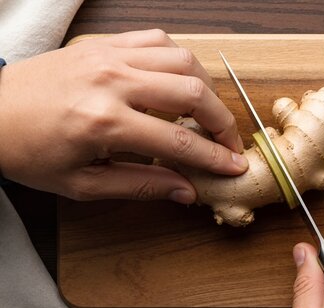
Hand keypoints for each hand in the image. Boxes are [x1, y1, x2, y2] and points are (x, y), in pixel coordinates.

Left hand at [0, 29, 246, 202]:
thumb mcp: (82, 184)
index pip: (179, 140)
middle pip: (193, 93)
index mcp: (104, 122)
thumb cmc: (28, 152)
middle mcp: (112, 81)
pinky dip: (179, 59)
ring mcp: (108, 55)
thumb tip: (186, 191)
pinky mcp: (103, 43)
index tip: (234, 167)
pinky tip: (180, 80)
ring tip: (207, 112)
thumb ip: (141, 185)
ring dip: (206, 87)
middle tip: (228, 142)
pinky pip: (157, 39)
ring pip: (183, 59)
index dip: (214, 157)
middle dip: (222, 121)